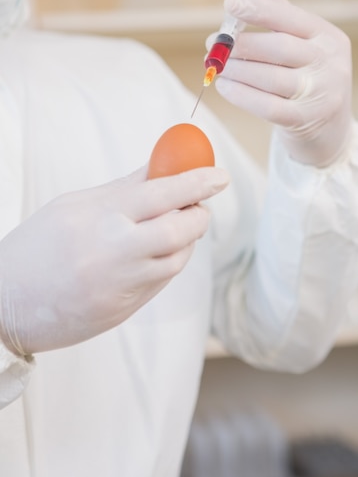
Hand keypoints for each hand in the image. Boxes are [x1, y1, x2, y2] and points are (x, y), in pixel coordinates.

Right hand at [0, 166, 228, 356]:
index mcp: (98, 216)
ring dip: (185, 240)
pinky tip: (156, 253)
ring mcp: (120, 284)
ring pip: (177, 258)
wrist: (6, 303)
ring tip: (173, 227)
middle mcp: (113, 250)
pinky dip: (169, 262)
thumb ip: (123, 188)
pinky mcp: (123, 309)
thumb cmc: (37, 247)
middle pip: (179, 228)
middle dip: (198, 214)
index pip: (161, 192)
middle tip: (198, 205)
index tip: (218, 175)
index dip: (196, 181)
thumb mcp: (74, 206)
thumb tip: (162, 167)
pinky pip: (161, 281)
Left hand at [214, 0, 352, 166]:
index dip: (259, 9)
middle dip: (241, 44)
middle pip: (279, 47)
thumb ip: (278, 13)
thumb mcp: (303, 44)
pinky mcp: (306, 119)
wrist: (330, 132)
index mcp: (328, 37)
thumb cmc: (309, 79)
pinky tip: (224, 87)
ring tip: (216, 66)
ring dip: (236, 70)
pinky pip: (267, 106)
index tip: (230, 3)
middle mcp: (330, 63)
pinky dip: (241, 95)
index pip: (291, 17)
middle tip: (212, 42)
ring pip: (270, 77)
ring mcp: (321, 93)